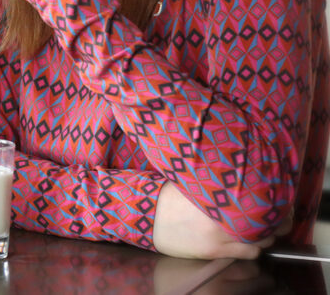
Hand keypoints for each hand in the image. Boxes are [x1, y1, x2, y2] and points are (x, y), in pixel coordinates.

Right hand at [153, 183, 274, 259]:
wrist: (149, 216)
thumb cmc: (171, 196)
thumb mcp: (195, 181)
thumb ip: (219, 182)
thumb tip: (246, 176)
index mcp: (218, 193)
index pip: (261, 197)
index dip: (275, 200)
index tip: (279, 200)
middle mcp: (222, 214)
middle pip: (266, 219)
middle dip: (275, 219)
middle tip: (274, 216)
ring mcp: (220, 234)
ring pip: (262, 239)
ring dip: (265, 235)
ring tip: (260, 229)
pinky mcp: (216, 250)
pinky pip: (250, 252)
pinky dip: (254, 248)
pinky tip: (249, 242)